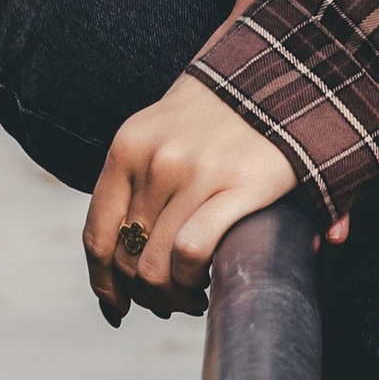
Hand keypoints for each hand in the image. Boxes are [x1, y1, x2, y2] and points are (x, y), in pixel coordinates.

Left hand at [84, 73, 302, 321]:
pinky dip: (192, 277)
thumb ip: (137, 184)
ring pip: (156, 263)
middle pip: (127, 256)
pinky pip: (191, 250)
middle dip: (143, 294)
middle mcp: (154, 159)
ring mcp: (194, 172)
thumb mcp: (162, 132)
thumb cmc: (220, 113)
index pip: (97, 232)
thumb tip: (117, 261)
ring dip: (171, 295)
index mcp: (128, 147)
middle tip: (168, 303)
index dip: (102, 281)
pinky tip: (208, 282)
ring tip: (191, 297)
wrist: (281, 74)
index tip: (115, 305)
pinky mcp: (237, 185)